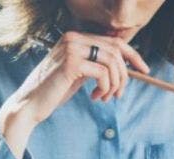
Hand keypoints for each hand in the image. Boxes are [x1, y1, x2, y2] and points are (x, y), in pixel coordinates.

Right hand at [0, 31, 149, 158]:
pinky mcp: (71, 64)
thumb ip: (94, 65)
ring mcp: (71, 49)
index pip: (113, 41)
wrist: (28, 106)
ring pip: (112, 62)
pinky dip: (105, 88)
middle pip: (115, 51)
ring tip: (104, 97)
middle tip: (119, 94)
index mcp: (74, 37)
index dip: (132, 55)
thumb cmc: (52, 92)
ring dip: (114, 84)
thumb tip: (122, 67)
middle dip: (124, 75)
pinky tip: (95, 97)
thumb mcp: (77, 74)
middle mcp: (72, 38)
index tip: (144, 69)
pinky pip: (103, 73)